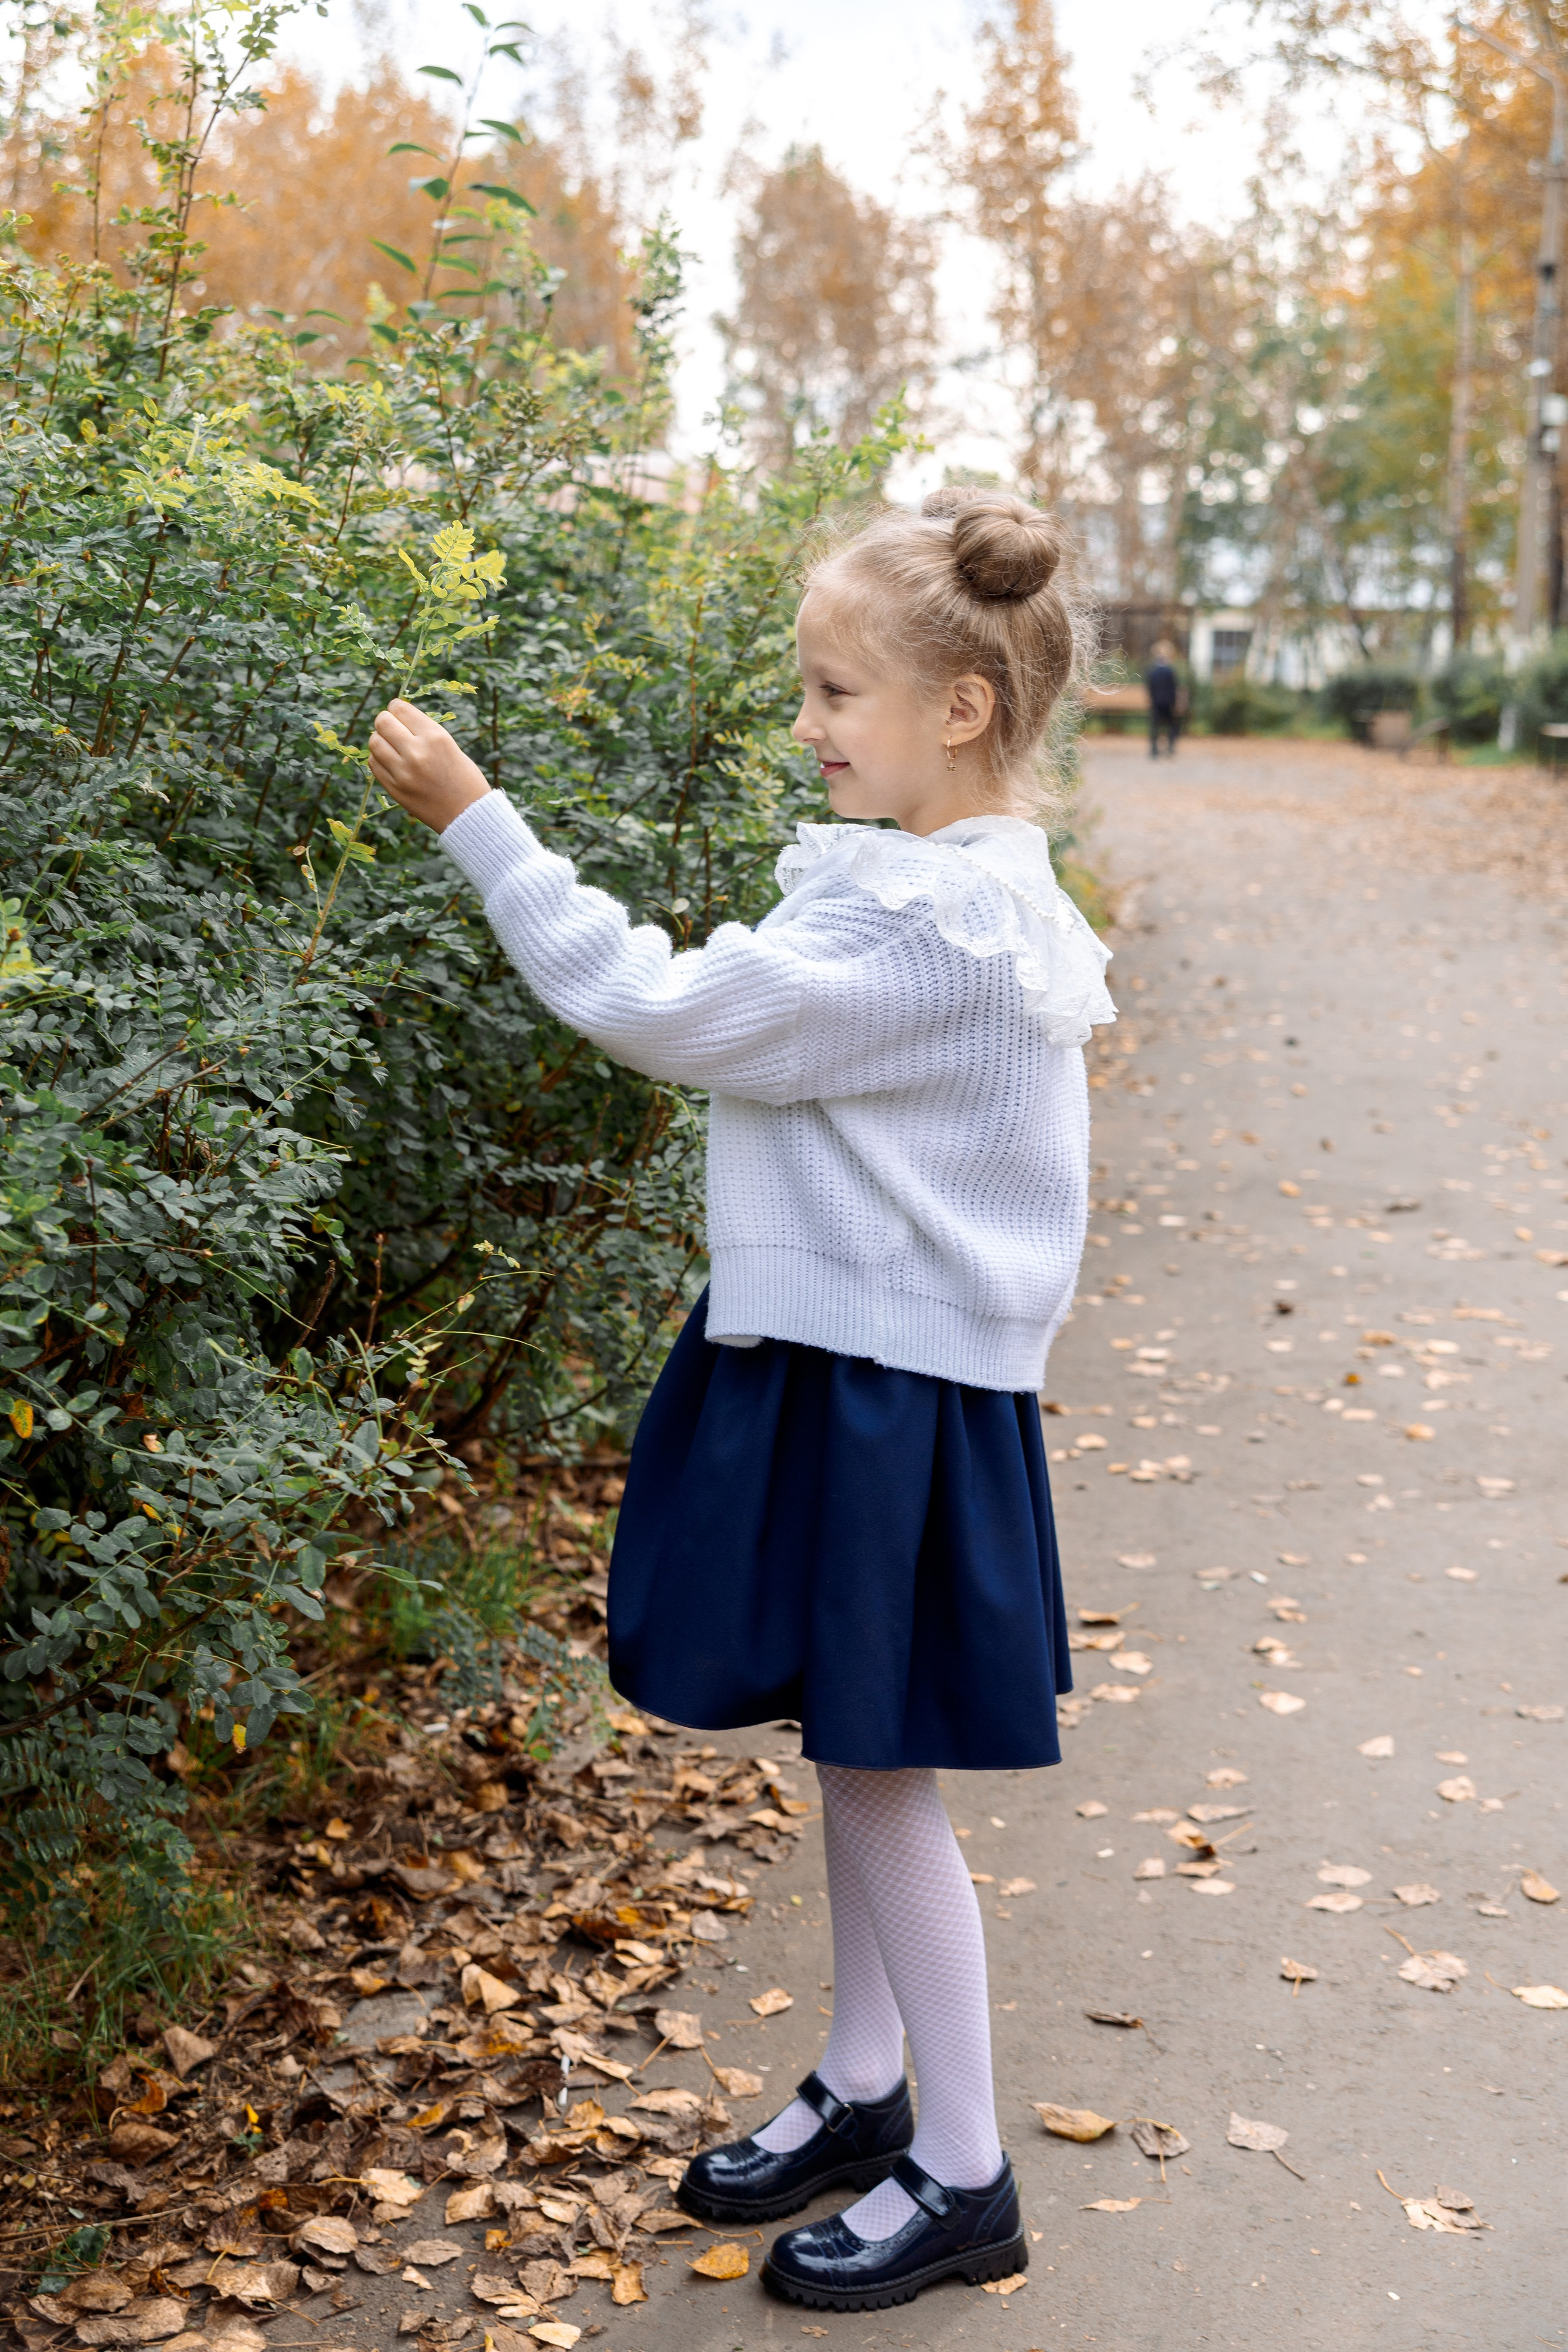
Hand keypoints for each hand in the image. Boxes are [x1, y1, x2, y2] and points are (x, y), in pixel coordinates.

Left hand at [368, 699, 490, 830]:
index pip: (399, 708)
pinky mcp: (395, 789)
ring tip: (391, 746)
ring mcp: (403, 772)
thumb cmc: (463, 778)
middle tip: (392, 729)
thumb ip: (423, 731)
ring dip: (380, 741)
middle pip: (382, 722)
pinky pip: (374, 764)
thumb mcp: (449, 745)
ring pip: (374, 742)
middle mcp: (417, 752)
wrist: (468, 815)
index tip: (398, 714)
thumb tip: (396, 718)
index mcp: (435, 737)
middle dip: (385, 722)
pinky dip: (379, 759)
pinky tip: (391, 762)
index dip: (396, 708)